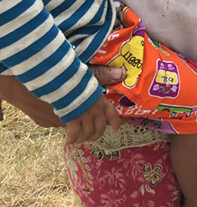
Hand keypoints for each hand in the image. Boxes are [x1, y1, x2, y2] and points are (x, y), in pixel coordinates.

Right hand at [0, 66, 124, 128]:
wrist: (55, 80)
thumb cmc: (71, 76)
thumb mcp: (88, 75)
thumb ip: (102, 76)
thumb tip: (120, 74)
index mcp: (99, 98)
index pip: (112, 112)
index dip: (116, 122)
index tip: (118, 129)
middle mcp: (94, 108)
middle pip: (99, 127)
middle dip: (95, 134)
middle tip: (90, 137)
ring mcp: (83, 114)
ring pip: (87, 133)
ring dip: (83, 138)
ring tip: (77, 140)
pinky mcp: (71, 119)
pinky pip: (74, 134)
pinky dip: (71, 139)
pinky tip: (67, 142)